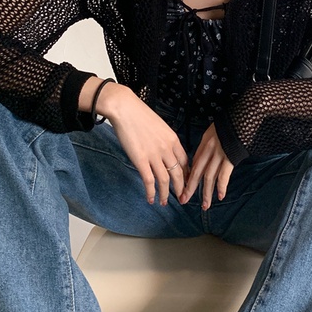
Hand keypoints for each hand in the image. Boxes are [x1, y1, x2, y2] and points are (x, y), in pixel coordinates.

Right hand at [93, 81, 189, 205]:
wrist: (125, 109)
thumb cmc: (139, 115)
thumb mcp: (159, 126)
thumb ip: (164, 139)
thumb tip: (164, 150)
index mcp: (173, 139)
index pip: (185, 161)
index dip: (186, 174)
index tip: (186, 183)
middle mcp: (167, 148)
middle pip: (178, 173)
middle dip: (181, 188)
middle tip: (181, 198)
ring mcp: (154, 155)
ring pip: (165, 180)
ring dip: (166, 194)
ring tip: (165, 202)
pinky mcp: (141, 160)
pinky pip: (149, 180)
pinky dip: (151, 192)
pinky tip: (150, 199)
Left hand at [180, 124, 233, 209]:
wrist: (241, 119)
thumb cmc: (228, 125)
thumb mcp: (212, 132)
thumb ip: (207, 146)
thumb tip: (203, 161)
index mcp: (204, 144)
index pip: (193, 164)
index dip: (188, 177)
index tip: (184, 188)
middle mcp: (209, 151)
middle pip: (196, 172)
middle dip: (190, 188)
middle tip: (184, 200)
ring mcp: (219, 155)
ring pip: (209, 177)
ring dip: (206, 193)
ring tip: (204, 205)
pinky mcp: (230, 158)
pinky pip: (224, 175)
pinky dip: (221, 186)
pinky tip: (220, 196)